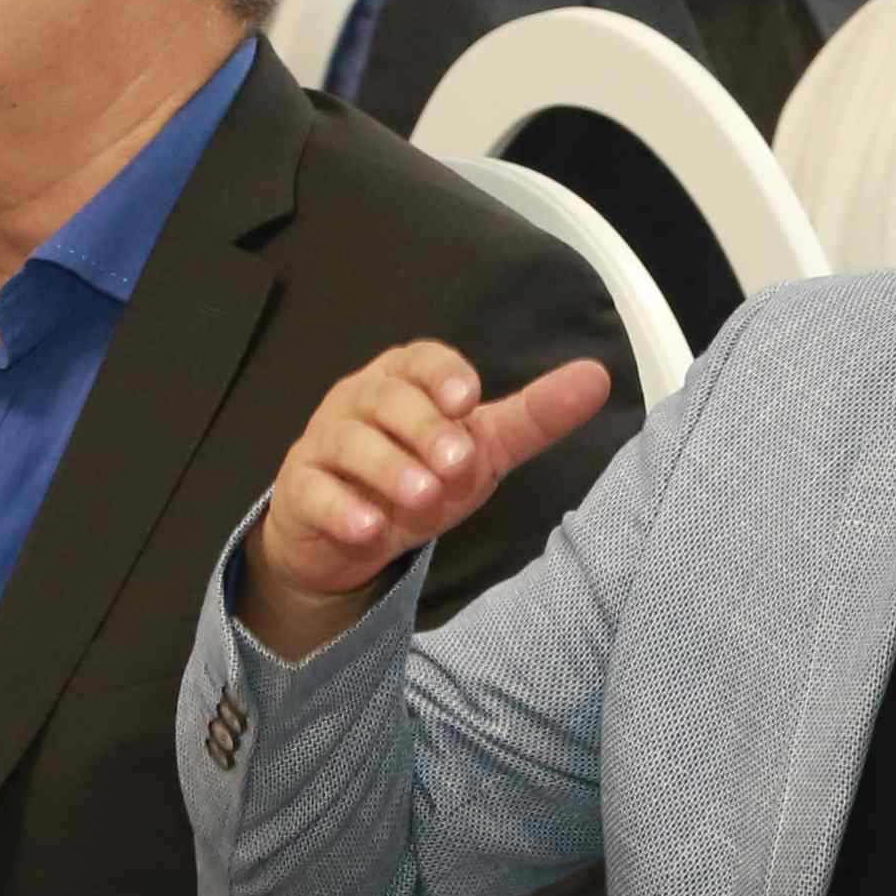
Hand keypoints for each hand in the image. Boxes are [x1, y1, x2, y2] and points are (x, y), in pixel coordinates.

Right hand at [235, 345, 616, 658]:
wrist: (348, 535)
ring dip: (387, 469)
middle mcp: (358, 402)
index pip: (419, 360)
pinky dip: (341, 508)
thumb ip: (533, 416)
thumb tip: (596, 377)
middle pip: (385, 400)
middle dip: (424, 429)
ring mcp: (322, 444)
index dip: (442, 374)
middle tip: (458, 464)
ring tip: (422, 496)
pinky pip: (313, 492)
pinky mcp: (299, 491)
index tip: (469, 399)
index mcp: (403, 381)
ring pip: (348, 443)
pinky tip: (369, 528)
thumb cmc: (418, 475)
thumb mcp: (481, 450)